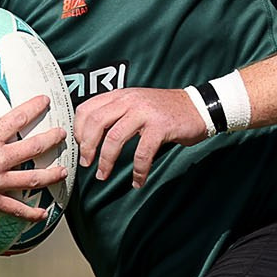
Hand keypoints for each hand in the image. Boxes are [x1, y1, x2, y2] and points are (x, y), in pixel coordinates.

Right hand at [0, 68, 67, 219]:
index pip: (18, 119)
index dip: (34, 107)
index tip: (46, 101)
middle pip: (33, 149)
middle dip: (52, 140)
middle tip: (63, 135)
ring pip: (31, 180)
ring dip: (50, 175)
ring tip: (63, 172)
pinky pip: (15, 208)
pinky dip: (31, 213)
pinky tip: (43, 214)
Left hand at [74, 86, 211, 188]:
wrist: (198, 107)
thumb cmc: (165, 110)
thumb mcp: (136, 104)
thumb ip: (116, 113)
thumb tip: (92, 134)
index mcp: (120, 96)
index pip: (87, 108)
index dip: (78, 130)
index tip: (79, 146)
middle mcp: (129, 101)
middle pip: (96, 122)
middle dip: (87, 146)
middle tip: (86, 163)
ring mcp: (145, 112)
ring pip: (114, 137)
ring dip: (106, 160)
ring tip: (103, 174)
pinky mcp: (160, 126)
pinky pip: (142, 152)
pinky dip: (138, 171)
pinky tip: (137, 181)